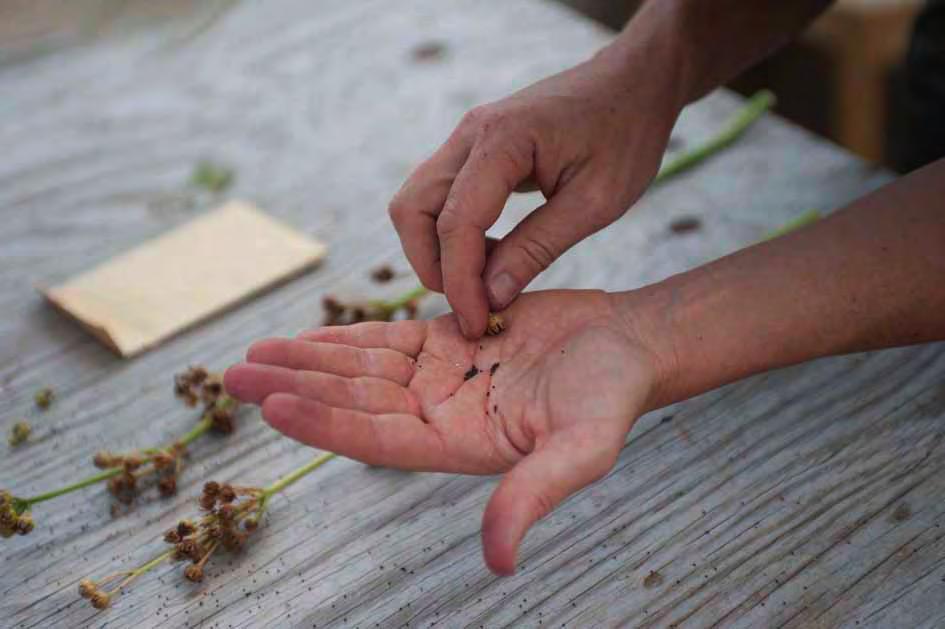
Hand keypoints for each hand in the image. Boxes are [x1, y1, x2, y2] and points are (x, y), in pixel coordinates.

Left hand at [224, 290, 662, 574]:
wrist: (627, 345)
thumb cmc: (611, 396)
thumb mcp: (581, 449)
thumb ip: (533, 495)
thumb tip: (498, 561)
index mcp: (459, 444)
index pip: (378, 439)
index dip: (325, 424)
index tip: (273, 407)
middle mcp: (440, 414)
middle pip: (353, 401)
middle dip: (295, 387)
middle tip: (234, 375)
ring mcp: (441, 376)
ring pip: (361, 368)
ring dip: (308, 360)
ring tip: (256, 353)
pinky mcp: (449, 339)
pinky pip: (387, 338)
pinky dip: (346, 336)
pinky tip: (309, 336)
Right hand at [387, 47, 681, 337]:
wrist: (633, 82)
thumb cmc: (626, 134)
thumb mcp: (596, 202)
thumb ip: (538, 247)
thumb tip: (492, 296)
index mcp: (503, 140)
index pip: (456, 222)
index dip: (460, 281)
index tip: (476, 323)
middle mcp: (471, 133)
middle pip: (412, 210)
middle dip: (433, 266)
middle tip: (473, 305)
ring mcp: (466, 137)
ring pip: (416, 203)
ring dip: (436, 251)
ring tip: (484, 282)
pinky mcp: (472, 148)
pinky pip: (439, 197)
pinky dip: (450, 233)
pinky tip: (491, 255)